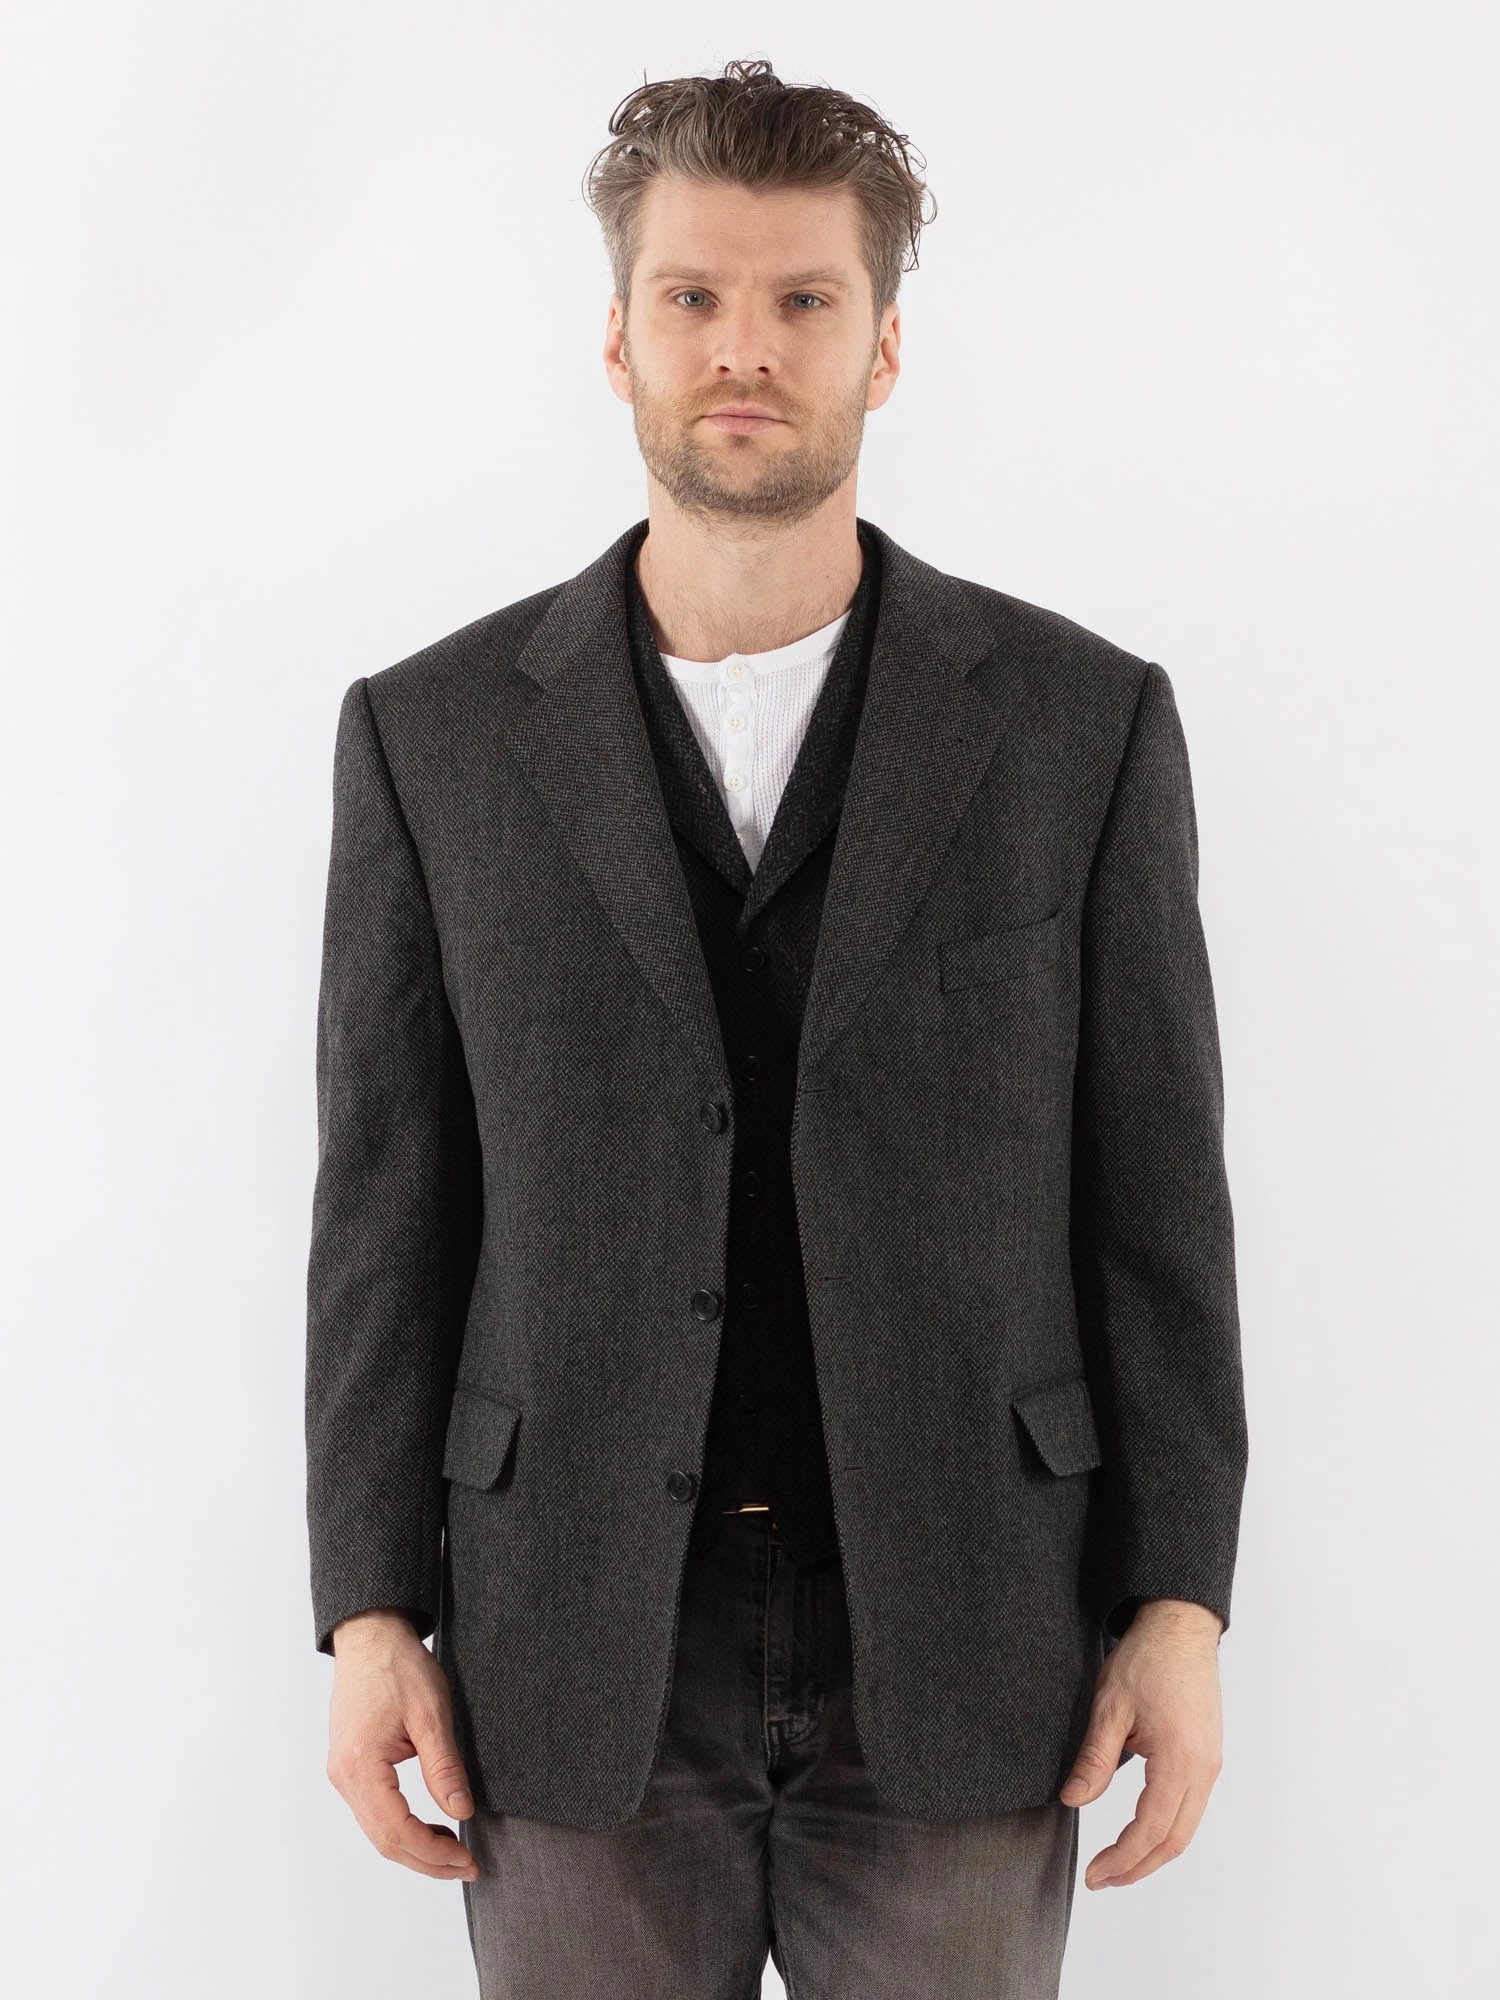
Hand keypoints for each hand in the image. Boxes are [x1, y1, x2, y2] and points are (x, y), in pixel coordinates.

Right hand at [326, 1609, 481, 1881]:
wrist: (371, 1636)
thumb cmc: (398, 1667)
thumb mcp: (431, 1714)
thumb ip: (444, 1767)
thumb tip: (462, 1813)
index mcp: (360, 1765)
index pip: (397, 1830)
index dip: (434, 1853)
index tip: (467, 1860)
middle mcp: (343, 1776)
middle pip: (384, 1840)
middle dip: (427, 1860)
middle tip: (468, 1866)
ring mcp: (342, 1773)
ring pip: (377, 1831)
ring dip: (415, 1847)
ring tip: (455, 1851)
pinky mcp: (349, 1767)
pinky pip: (374, 1813)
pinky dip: (402, 1828)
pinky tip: (431, 1827)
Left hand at [1059, 1598, 1224, 1888]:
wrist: (1180, 1624)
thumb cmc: (1146, 1658)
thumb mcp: (1110, 1706)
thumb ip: (1094, 1759)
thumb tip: (1072, 1801)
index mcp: (1179, 1758)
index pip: (1151, 1829)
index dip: (1122, 1859)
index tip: (1094, 1875)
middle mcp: (1204, 1768)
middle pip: (1174, 1840)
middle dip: (1137, 1867)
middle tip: (1102, 1880)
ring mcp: (1211, 1763)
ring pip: (1186, 1827)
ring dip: (1153, 1852)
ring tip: (1116, 1864)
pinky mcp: (1209, 1756)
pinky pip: (1191, 1807)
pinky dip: (1165, 1829)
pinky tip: (1140, 1832)